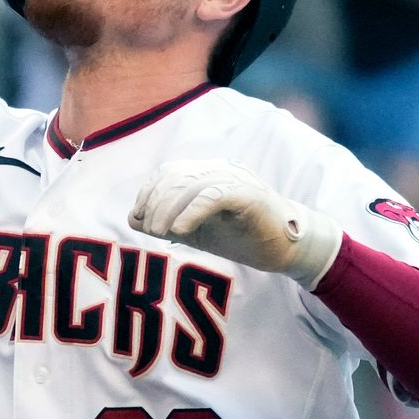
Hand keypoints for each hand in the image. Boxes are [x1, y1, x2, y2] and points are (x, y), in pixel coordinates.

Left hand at [128, 159, 340, 284]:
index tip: (139, 217)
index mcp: (205, 174)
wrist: (285, 247)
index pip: (168, 172)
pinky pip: (215, 196)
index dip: (149, 192)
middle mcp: (219, 170)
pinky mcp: (249, 195)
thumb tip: (133, 219)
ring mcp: (235, 180)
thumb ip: (167, 223)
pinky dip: (192, 212)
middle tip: (150, 229)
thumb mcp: (196, 231)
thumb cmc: (240, 237)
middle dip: (156, 202)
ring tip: (161, 233)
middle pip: (176, 176)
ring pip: (192, 184)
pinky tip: (179, 231)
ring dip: (169, 209)